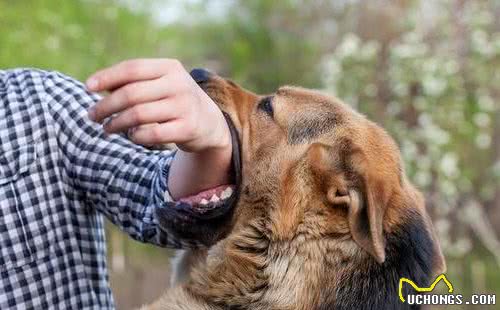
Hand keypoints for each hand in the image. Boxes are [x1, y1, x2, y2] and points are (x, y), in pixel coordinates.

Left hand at [86, 59, 232, 198]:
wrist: (209, 122)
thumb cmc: (173, 100)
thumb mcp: (159, 84)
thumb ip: (133, 82)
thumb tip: (95, 86)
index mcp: (170, 67)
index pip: (132, 69)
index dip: (107, 77)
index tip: (87, 87)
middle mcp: (179, 84)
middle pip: (131, 94)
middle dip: (106, 106)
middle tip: (92, 116)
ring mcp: (185, 106)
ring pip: (138, 115)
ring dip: (116, 123)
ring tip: (107, 128)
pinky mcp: (188, 128)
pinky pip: (151, 134)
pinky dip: (135, 136)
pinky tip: (131, 136)